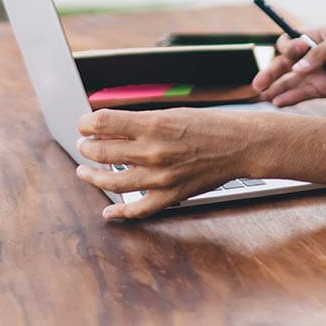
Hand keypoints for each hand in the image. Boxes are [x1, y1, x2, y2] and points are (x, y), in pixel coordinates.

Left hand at [74, 107, 250, 220]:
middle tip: (83, 145)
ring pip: (113, 182)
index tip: (83, 124)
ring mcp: (161, 177)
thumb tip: (110, 127)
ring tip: (84, 171)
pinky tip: (108, 210)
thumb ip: (141, 122)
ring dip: (93, 176)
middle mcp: (154, 152)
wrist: (241, 145)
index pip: (103, 123)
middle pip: (103, 152)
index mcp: (154, 125)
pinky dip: (120, 211)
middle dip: (87, 147)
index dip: (87, 123)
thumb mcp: (172, 114)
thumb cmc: (211, 125)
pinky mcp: (171, 195)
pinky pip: (139, 209)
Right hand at [251, 27, 325, 105]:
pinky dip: (290, 98)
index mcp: (316, 37)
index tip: (298, 50)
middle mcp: (313, 56)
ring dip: (276, 88)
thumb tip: (298, 68)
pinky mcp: (325, 89)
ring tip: (262, 97)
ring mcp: (318, 74)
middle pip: (285, 64)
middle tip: (258, 84)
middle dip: (270, 72)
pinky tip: (278, 103)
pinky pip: (303, 94)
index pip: (291, 42)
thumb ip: (321, 53)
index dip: (288, 47)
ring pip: (290, 81)